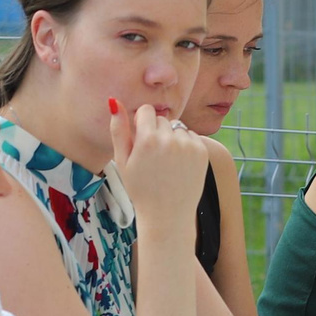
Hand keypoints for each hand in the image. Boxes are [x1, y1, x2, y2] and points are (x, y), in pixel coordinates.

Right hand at [108, 99, 208, 228]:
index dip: (142, 124)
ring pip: (178, 128)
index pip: (146, 111)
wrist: (167, 215)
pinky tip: (179, 165)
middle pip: (162, 119)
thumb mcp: (122, 162)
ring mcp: (188, 145)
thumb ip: (118, 130)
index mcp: (147, 139)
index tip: (142, 140)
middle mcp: (169, 139)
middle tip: (153, 158)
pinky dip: (186, 146)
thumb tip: (114, 101)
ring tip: (167, 163)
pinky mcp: (201, 152)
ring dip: (172, 138)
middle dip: (157, 132)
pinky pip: (191, 136)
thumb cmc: (140, 190)